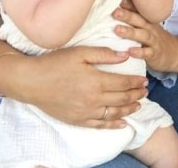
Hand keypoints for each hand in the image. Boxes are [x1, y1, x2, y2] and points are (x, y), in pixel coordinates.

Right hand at [20, 46, 147, 128]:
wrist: (31, 82)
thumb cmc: (54, 63)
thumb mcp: (80, 53)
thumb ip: (104, 54)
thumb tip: (125, 57)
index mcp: (96, 81)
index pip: (124, 83)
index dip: (136, 82)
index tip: (145, 80)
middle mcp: (93, 99)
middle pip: (122, 98)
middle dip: (137, 95)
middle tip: (146, 91)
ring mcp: (85, 112)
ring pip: (114, 113)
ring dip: (129, 109)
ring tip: (139, 105)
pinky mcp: (77, 120)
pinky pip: (100, 125)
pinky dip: (113, 125)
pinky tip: (122, 123)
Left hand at [112, 6, 177, 72]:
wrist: (176, 52)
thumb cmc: (156, 38)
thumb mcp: (147, 26)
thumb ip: (134, 18)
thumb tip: (116, 7)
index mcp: (146, 21)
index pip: (136, 10)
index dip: (126, 4)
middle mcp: (150, 28)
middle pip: (138, 20)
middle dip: (126, 15)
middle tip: (114, 11)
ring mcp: (154, 41)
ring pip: (143, 35)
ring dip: (130, 32)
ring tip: (117, 29)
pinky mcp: (156, 54)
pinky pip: (148, 53)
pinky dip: (140, 52)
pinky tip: (130, 51)